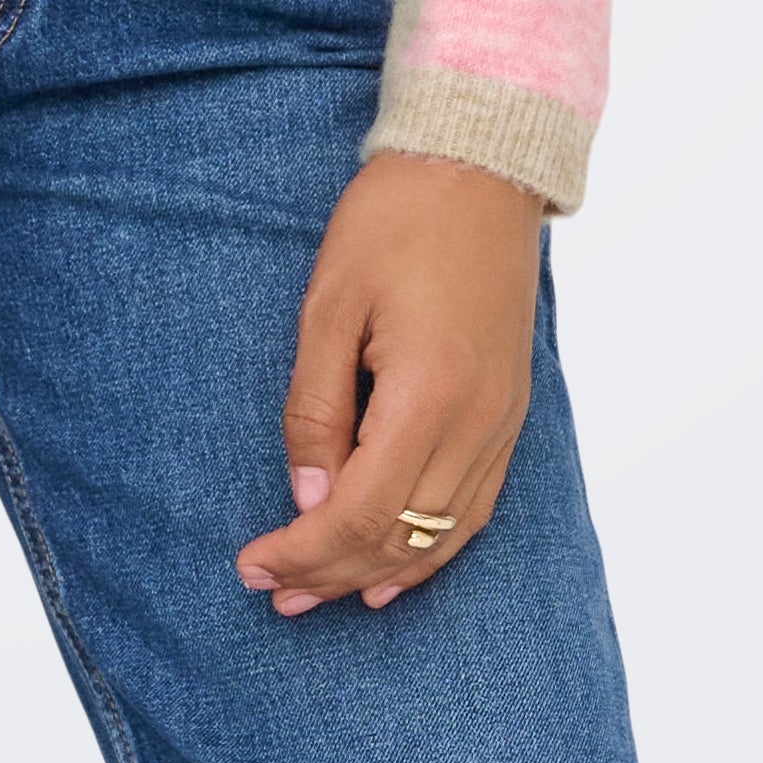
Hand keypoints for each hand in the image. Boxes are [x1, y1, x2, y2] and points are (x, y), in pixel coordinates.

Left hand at [235, 153, 543, 615]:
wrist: (479, 168)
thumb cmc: (394, 222)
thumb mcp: (329, 306)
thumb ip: (316, 409)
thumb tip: (307, 498)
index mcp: (428, 396)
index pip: (359, 513)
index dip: (302, 551)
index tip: (251, 563)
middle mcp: (477, 423)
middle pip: (398, 537)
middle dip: (330, 573)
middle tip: (269, 589)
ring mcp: (502, 422)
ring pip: (441, 536)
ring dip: (378, 572)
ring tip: (319, 594)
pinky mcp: (511, 413)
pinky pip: (474, 509)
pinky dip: (431, 550)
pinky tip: (395, 571)